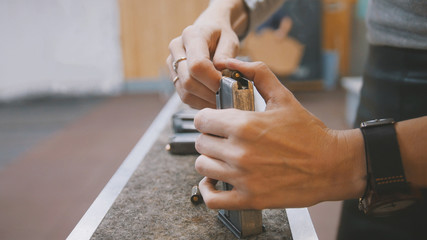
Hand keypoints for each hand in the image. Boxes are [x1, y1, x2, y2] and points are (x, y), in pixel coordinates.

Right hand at [166, 0, 246, 108]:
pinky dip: (201, 103)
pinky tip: (213, 99)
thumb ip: (226, 55)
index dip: (213, 79)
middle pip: (188, 81)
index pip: (197, 65)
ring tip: (222, 99)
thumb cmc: (220, 36)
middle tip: (227, 95)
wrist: (208, 32)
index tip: (228, 84)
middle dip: (210, 93)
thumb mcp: (229, 39)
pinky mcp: (174, 77)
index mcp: (191, 36)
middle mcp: (176, 49)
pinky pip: (185, 97)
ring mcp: (172, 64)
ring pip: (185, 92)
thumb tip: (221, 73)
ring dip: (205, 100)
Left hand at [194, 59, 365, 209]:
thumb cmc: (309, 132)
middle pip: (201, 143)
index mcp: (244, 124)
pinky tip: (215, 181)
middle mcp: (240, 151)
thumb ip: (257, 74)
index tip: (214, 122)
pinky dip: (208, 189)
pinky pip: (212, 199)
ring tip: (223, 158)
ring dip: (210, 161)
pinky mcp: (249, 198)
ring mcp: (243, 177)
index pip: (201, 120)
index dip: (207, 119)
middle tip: (223, 139)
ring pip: (203, 166)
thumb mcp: (284, 96)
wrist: (333, 165)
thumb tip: (231, 62)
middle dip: (210, 138)